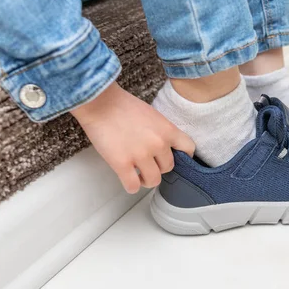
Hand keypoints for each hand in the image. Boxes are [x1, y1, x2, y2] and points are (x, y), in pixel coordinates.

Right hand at [71, 82, 194, 193]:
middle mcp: (158, 144)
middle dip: (158, 167)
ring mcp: (140, 155)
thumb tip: (164, 148)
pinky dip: (132, 186)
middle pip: (169, 167)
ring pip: (153, 180)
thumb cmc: (122, 105)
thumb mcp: (152, 115)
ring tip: (139, 175)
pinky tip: (128, 179)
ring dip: (146, 180)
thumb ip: (161, 131)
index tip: (173, 157)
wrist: (99, 102)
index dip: (182, 156)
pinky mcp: (122, 164)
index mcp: (167, 130)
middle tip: (148, 163)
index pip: (189, 149)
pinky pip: (133, 186)